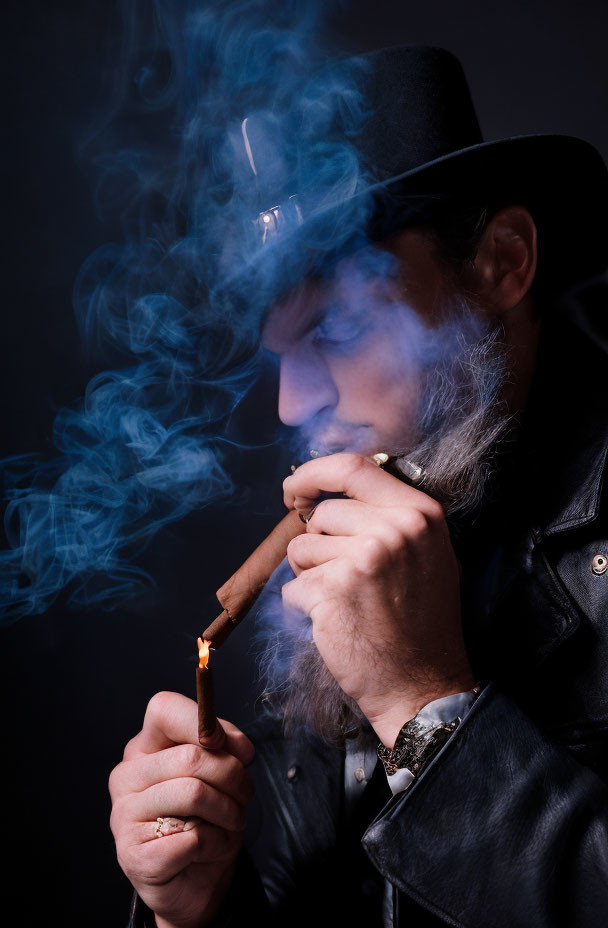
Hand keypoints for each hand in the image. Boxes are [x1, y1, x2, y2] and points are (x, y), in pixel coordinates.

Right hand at [109, 692, 254, 927]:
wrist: (197, 881)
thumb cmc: (208, 818)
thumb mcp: (221, 774)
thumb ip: (224, 747)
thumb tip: (236, 744)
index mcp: (144, 748)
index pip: (163, 709)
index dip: (205, 723)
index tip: (237, 749)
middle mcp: (126, 777)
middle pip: (192, 756)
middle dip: (234, 777)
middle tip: (244, 796)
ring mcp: (124, 817)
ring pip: (195, 794)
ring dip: (229, 812)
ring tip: (230, 824)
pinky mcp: (133, 856)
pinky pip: (192, 838)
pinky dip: (216, 844)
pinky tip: (209, 851)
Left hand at [282, 453, 474, 746]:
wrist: (424, 686)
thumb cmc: (420, 622)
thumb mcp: (426, 553)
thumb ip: (389, 516)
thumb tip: (330, 491)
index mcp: (420, 513)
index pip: (354, 467)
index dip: (314, 474)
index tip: (295, 491)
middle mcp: (396, 529)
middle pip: (324, 513)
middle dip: (319, 545)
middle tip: (345, 580)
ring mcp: (365, 559)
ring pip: (301, 548)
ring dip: (310, 575)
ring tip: (348, 603)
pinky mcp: (334, 591)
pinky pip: (291, 586)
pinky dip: (303, 606)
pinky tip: (336, 623)